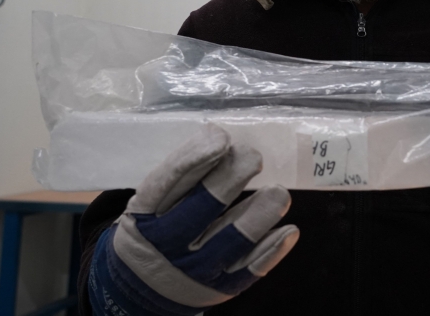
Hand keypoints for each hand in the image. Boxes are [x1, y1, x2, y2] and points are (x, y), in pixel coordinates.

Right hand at [88, 125, 298, 315]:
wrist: (140, 291)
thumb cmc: (154, 229)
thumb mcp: (150, 205)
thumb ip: (180, 178)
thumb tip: (219, 138)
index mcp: (145, 214)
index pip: (167, 182)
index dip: (194, 159)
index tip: (220, 138)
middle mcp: (168, 242)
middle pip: (201, 208)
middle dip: (229, 178)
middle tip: (253, 156)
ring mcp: (195, 269)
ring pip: (230, 241)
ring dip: (258, 215)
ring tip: (278, 192)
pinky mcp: (220, 288)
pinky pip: (249, 268)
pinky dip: (271, 249)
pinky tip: (289, 230)